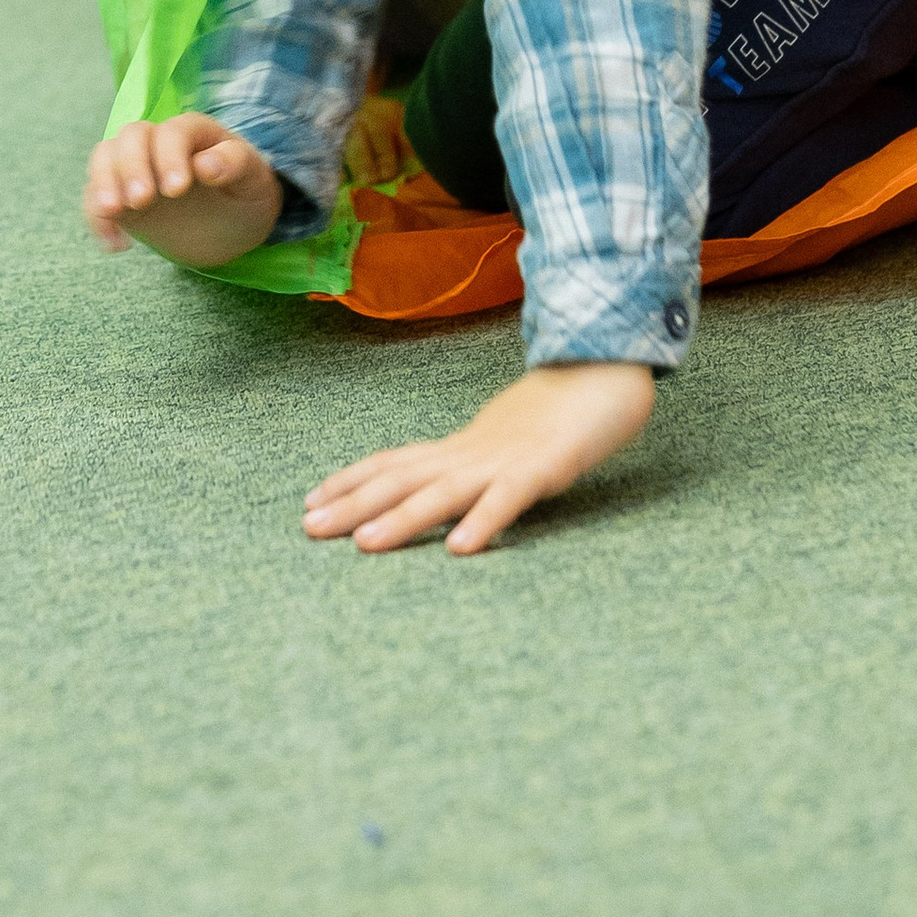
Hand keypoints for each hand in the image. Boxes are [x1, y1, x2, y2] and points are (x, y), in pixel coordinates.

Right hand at [83, 112, 281, 265]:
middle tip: (142, 201)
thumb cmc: (245, 195)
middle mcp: (159, 143)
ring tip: (113, 212)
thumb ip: (236, 164)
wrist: (231, 226)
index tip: (177, 190)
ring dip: (104, 183)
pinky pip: (95, 198)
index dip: (170, 156)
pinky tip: (116, 245)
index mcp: (194, 132)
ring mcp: (136, 168)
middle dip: (131, 166)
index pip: (172, 131)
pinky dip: (97, 219)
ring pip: (105, 157)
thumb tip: (205, 164)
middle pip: (132, 136)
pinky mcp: (121, 197)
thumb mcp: (253, 180)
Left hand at [304, 360, 656, 557]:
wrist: (608, 368)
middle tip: (308, 530)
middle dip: (354, 505)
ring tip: (365, 545)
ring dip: (403, 519)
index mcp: (462, 448)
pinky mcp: (546, 468)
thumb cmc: (558, 414)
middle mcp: (473, 453)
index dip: (352, 481)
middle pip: (404, 480)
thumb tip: (442, 484)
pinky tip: (461, 548)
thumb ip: (475, 465)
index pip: (395, 462)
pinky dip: (484, 521)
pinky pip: (510, 499)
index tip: (309, 501)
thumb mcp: (505, 443)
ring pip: (445, 493)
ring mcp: (506, 460)